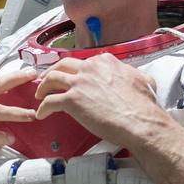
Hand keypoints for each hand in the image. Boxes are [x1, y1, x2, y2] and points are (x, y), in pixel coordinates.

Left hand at [33, 54, 160, 147]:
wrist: (140, 122)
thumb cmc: (144, 105)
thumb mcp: (143, 80)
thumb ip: (132, 74)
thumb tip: (135, 76)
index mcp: (105, 61)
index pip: (84, 62)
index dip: (76, 70)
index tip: (72, 77)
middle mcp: (90, 67)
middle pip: (63, 65)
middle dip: (53, 71)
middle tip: (48, 80)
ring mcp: (79, 82)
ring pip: (52, 78)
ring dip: (43, 86)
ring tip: (40, 95)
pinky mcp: (72, 100)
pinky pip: (50, 101)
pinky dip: (43, 108)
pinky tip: (41, 114)